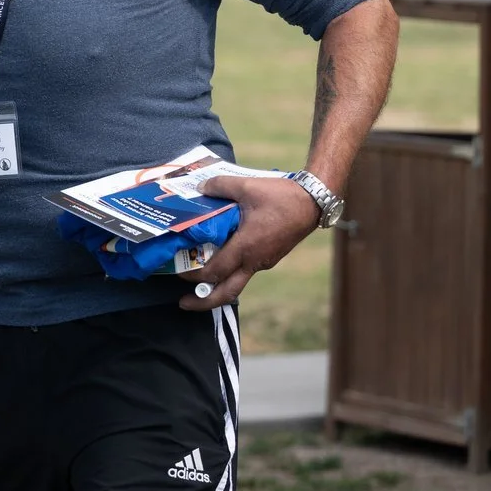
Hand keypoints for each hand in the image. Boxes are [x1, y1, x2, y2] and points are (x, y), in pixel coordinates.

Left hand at [180, 171, 321, 309]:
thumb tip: (199, 187)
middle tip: (183, 303)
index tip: (176, 273)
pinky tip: (219, 262)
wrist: (313, 202)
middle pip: (227, 293)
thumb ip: (218, 186)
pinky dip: (229, 273)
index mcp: (246, 248)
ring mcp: (263, 262)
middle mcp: (254, 261)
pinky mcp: (269, 257)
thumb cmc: (281, 197)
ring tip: (197, 285)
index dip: (193, 276)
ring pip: (237, 283)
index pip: (214, 271)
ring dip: (216, 288)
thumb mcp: (246, 186)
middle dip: (204, 302)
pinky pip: (246, 271)